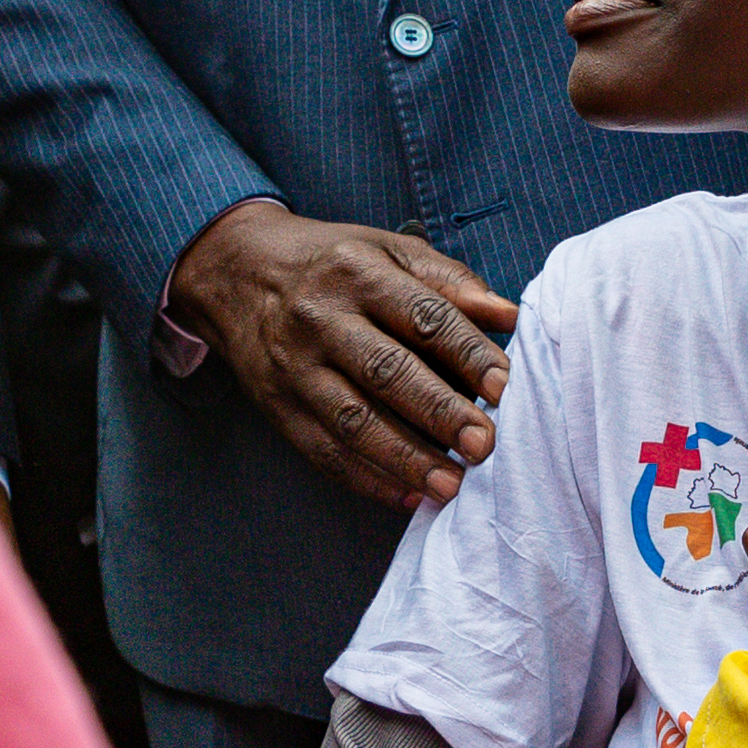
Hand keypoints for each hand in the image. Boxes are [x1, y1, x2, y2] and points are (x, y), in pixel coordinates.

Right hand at [167, 199, 513, 507]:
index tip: (503, 387)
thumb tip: (508, 316)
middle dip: (438, 412)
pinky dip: (367, 478)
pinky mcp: (278, 406)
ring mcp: (295, 367)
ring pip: (352, 421)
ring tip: (451, 484)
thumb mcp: (390, 251)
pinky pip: (323, 451)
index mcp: (358, 274)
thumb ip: (450, 282)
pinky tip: (407, 495)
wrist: (238, 273)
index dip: (466, 352)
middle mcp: (321, 319)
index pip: (422, 316)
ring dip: (405, 458)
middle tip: (483, 445)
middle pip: (386, 371)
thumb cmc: (333, 264)